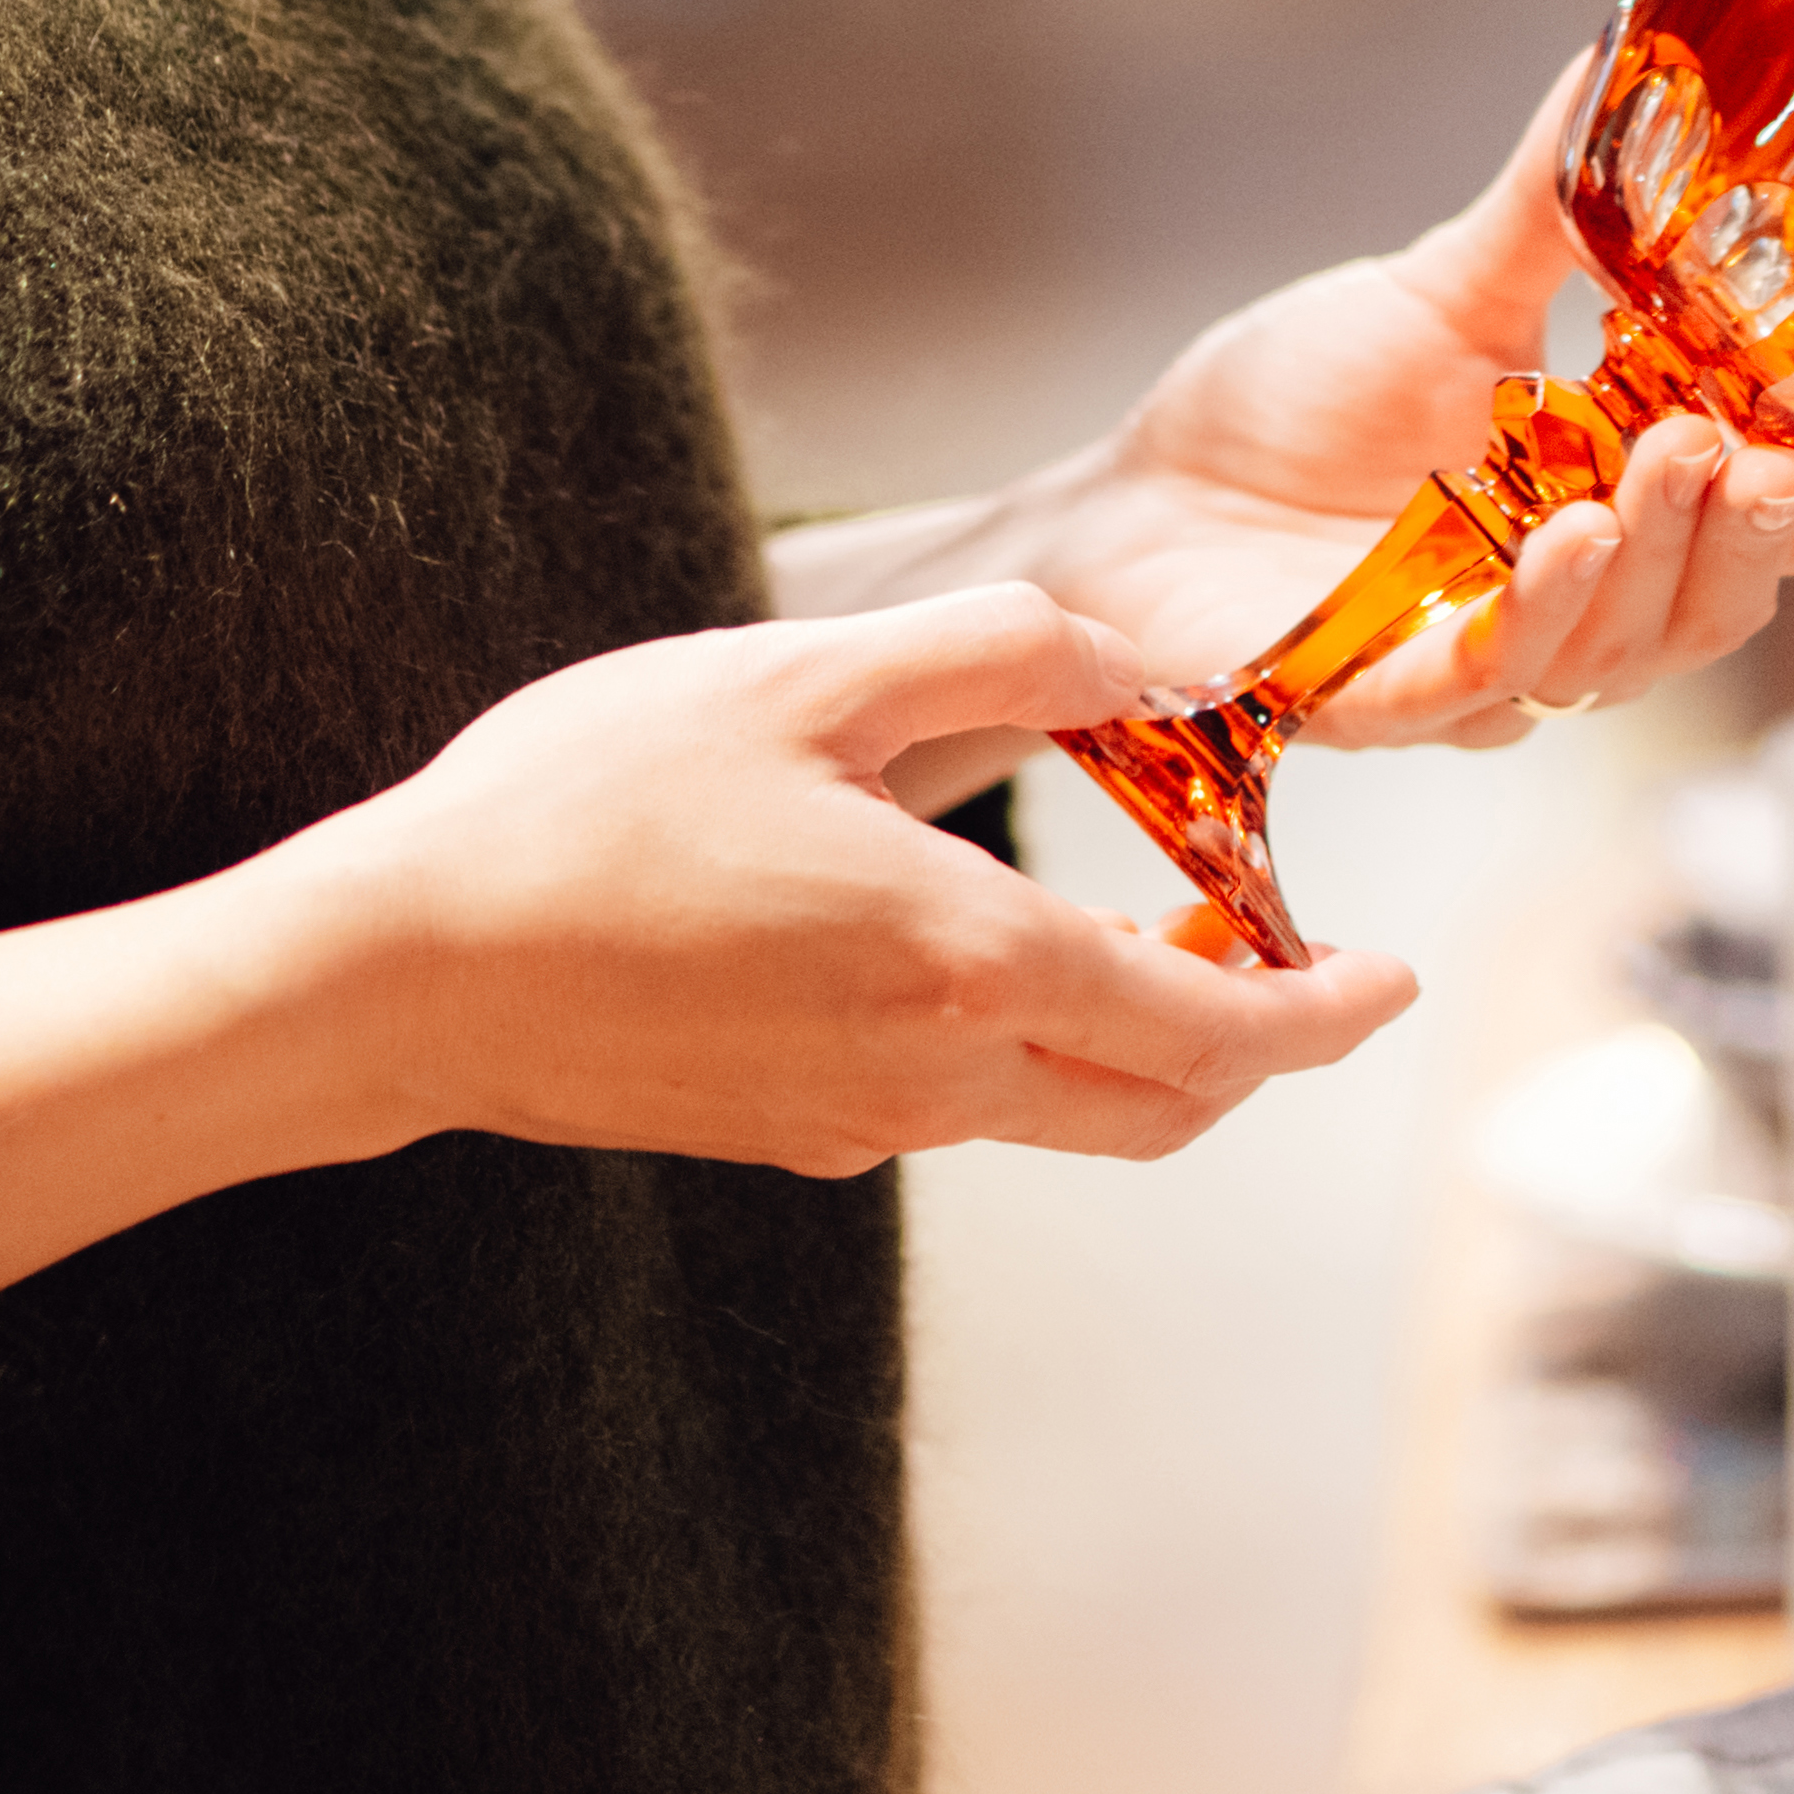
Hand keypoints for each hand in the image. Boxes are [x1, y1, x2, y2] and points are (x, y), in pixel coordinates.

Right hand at [281, 585, 1413, 1177]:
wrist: (400, 973)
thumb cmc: (585, 806)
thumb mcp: (801, 673)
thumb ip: (990, 654)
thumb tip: (1126, 660)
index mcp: (964, 960)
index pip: (1216, 1029)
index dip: (1325, 1016)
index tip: (1393, 983)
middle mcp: (934, 1076)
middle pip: (1162, 1104)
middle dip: (1257, 1044)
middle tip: (1300, 959)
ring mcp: (857, 1127)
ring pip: (1063, 1110)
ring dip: (1137, 1036)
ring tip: (1151, 923)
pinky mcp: (786, 1139)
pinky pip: (956, 1103)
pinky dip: (1021, 1041)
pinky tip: (972, 941)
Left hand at [1001, 57, 1793, 753]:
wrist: (1127, 506)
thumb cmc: (1281, 413)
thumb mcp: (1443, 291)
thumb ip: (1556, 208)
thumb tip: (1628, 59)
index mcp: (1616, 495)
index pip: (1793, 510)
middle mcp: (1576, 594)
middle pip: (1726, 596)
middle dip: (1763, 532)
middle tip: (1762, 455)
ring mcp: (1488, 662)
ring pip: (1625, 651)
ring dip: (1656, 566)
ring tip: (1662, 470)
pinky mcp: (1386, 703)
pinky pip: (1489, 690)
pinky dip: (1535, 623)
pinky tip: (1555, 545)